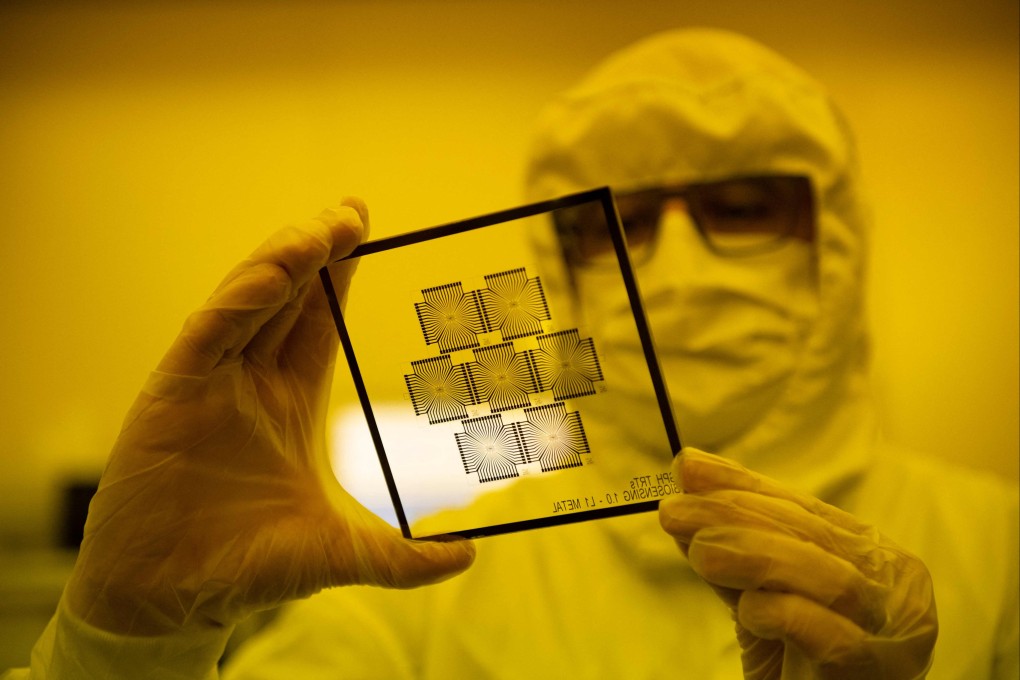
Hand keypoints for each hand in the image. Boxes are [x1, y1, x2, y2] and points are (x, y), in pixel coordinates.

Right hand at [64, 198, 474, 634]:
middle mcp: (250, 381)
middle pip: (287, 297)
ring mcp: (210, 382)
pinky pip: (210, 332)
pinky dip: (240, 299)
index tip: (364, 230)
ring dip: (284, 260)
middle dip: (317, 249)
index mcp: (288, 400)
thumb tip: (468, 557)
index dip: (340, 274)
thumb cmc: (245, 569)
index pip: (318, 321)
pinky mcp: (172, 393)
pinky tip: (274, 273)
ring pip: (248, 301)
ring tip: (324, 227)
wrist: (168, 601)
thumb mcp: (337, 552)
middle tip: (352, 208)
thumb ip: (401, 556)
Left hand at [659, 448, 936, 678]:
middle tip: (674, 510)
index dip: (742, 485)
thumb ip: (733, 553)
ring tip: (700, 551)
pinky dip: (786, 614)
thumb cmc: (795, 665)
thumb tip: (684, 496)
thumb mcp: (759, 600)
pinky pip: (836, 637)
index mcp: (871, 557)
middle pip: (813, 534)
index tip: (685, 467)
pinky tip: (748, 609)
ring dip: (756, 555)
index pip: (801, 508)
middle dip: (736, 513)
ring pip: (831, 577)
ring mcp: (893, 632)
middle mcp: (894, 586)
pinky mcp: (874, 673)